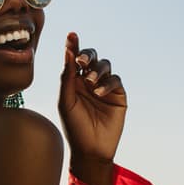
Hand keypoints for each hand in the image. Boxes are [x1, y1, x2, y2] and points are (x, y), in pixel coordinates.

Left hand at [58, 32, 126, 162]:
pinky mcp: (118, 95)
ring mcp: (105, 86)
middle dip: (87, 54)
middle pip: (92, 56)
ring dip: (97, 70)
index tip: (71, 35)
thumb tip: (67, 51)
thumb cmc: (74, 127)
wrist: (91, 149)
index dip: (73, 45)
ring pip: (105, 65)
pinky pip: (116, 79)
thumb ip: (66, 77)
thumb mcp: (65, 101)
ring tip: (90, 83)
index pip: (73, 58)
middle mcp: (89, 80)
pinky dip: (107, 83)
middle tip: (82, 59)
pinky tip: (99, 93)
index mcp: (73, 81)